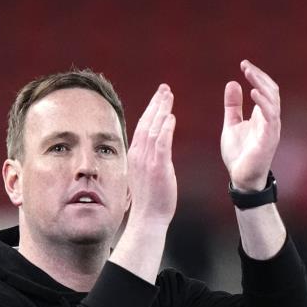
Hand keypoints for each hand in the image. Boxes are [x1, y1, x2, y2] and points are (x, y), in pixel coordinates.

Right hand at [126, 84, 176, 226]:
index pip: (142, 127)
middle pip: (146, 123)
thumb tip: (155, 149)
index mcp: (135, 155)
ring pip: (153, 129)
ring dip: (161, 111)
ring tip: (169, 96)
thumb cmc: (150, 199)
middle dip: (156, 104)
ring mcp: (146, 161)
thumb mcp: (145, 174)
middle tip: (164, 88)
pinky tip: (171, 117)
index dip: (150, 110)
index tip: (159, 97)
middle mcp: (138, 155)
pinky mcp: (157, 168)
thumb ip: (148, 159)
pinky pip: (161, 143)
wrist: (148, 217)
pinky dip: (165, 129)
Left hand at [221, 60, 280, 190]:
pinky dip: (263, 103)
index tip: (244, 64)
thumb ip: (233, 106)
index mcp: (262, 115)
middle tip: (245, 65)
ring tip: (249, 73)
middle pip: (271, 91)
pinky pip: (270, 117)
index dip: (257, 76)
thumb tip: (233, 83)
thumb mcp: (231, 124)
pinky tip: (253, 93)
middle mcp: (270, 120)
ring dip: (261, 85)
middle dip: (259, 76)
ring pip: (273, 100)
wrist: (241, 178)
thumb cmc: (239, 153)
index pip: (265, 89)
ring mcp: (271, 128)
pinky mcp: (269, 138)